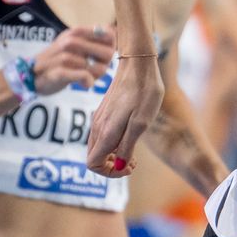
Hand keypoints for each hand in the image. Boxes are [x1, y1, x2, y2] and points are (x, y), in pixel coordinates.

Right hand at [31, 25, 116, 95]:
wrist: (30, 75)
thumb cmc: (58, 62)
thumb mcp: (73, 45)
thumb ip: (93, 41)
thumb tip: (115, 33)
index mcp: (75, 33)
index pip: (108, 34)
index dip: (112, 47)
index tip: (103, 56)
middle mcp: (69, 41)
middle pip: (107, 53)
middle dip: (106, 65)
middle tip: (96, 69)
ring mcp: (62, 56)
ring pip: (97, 67)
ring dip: (95, 75)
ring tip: (87, 77)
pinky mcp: (58, 72)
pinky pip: (83, 75)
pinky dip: (87, 81)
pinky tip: (85, 83)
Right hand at [86, 53, 161, 177]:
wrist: (138, 64)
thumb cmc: (144, 92)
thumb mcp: (141, 123)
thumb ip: (127, 147)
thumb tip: (120, 167)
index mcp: (105, 132)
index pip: (92, 165)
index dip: (110, 172)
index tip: (129, 166)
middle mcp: (97, 127)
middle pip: (94, 158)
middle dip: (112, 166)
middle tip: (133, 161)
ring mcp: (99, 119)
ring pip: (98, 148)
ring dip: (114, 155)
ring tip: (134, 151)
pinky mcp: (104, 112)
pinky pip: (102, 136)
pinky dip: (114, 144)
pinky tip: (130, 135)